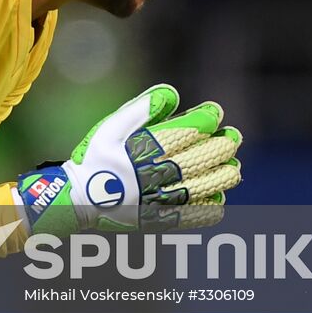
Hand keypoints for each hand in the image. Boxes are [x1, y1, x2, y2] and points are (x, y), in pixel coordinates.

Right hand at [13, 83, 240, 233]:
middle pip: (201, 158)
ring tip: (233, 166)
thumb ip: (140, 109)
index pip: (187, 131)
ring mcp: (160, 199)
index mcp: (144, 149)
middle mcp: (155, 175)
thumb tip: (172, 94)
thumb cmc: (94, 159)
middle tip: (233, 137)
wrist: (78, 200)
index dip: (207, 119)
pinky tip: (219, 196)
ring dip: (224, 175)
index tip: (216, 112)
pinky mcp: (161, 219)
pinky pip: (195, 215)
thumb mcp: (109, 127)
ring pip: (204, 186)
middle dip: (223, 145)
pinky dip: (211, 206)